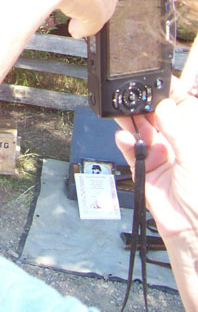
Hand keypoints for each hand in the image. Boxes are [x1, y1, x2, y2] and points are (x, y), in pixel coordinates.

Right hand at [115, 82, 197, 239]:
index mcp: (192, 132)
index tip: (150, 78)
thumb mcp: (193, 158)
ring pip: (139, 127)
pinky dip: (125, 143)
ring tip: (120, 113)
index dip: (165, 90)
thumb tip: (163, 105)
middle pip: (154, 112)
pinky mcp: (144, 166)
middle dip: (141, 103)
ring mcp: (159, 152)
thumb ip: (177, 130)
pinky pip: (130, 149)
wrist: (192, 232)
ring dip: (129, 120)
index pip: (178, 102)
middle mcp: (175, 139)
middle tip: (128, 95)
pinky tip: (124, 139)